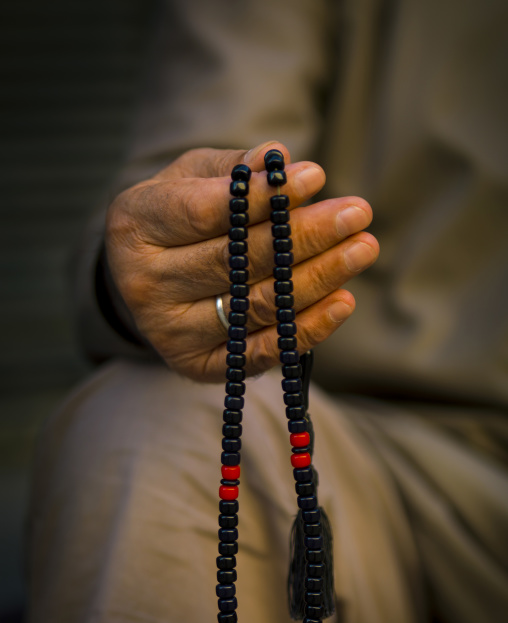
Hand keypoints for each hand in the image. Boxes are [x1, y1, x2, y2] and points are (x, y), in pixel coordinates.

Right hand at [105, 141, 377, 381]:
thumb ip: (233, 169)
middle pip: (237, 260)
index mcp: (135, 227)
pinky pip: (262, 351)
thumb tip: (278, 156)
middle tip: (357, 213)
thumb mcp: (192, 179)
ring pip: (256, 304)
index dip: (264, 197)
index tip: (317, 176)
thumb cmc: (177, 219)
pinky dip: (307, 328)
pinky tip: (344, 301)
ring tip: (362, 248)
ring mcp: (170, 331)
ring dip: (318, 277)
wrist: (149, 279)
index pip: (205, 212)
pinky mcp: (198, 365)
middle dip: (305, 235)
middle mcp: (145, 284)